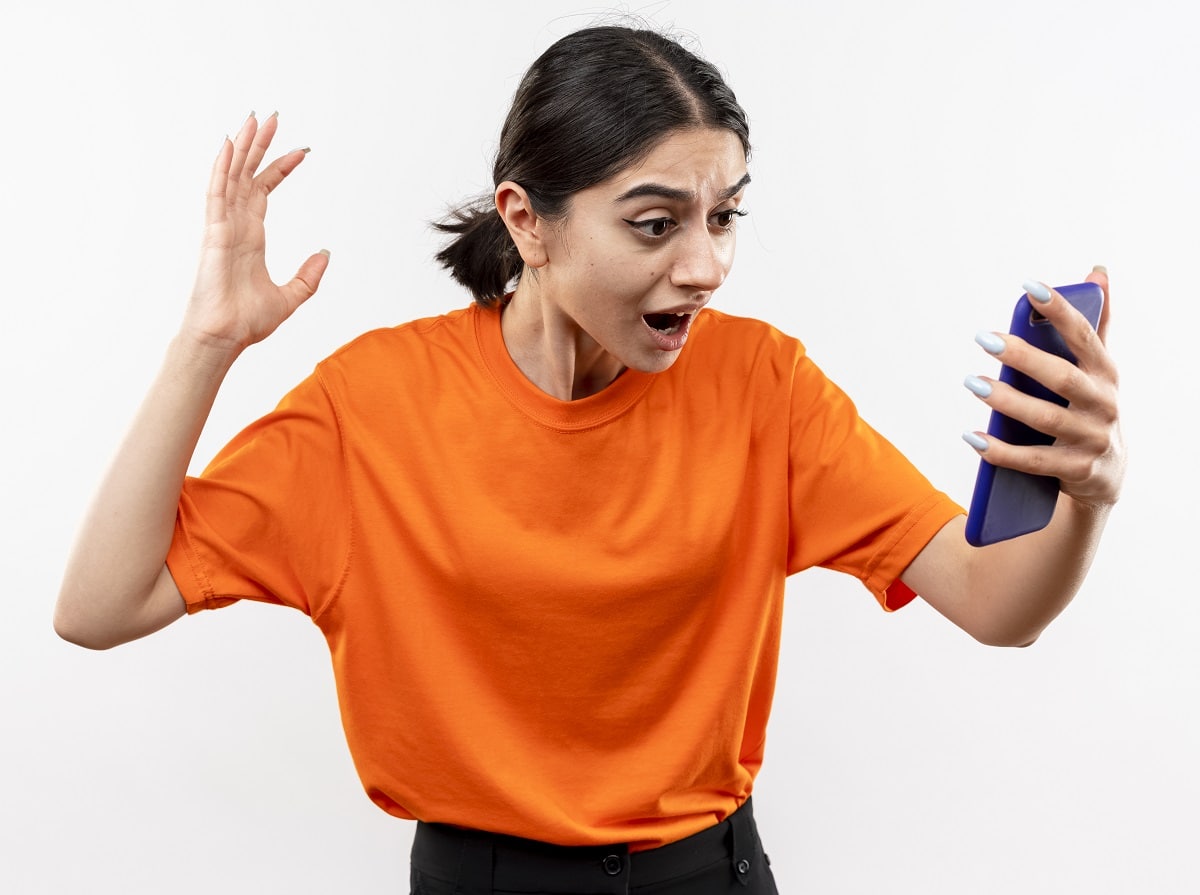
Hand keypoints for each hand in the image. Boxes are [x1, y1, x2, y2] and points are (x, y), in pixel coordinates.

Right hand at [182, 112, 328, 352]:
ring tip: (253, 119)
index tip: (300, 151)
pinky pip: (217, 193)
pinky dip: (222, 168)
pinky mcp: (213, 232)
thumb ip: (309, 276)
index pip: (264, 191)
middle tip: (272, 118)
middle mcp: (235, 226)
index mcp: (251, 237)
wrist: (226, 337)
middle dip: (260, 146)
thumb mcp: (291, 296)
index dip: (280, 169)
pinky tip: (230, 145)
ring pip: (232, 176)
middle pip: (247, 175)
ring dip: (243, 147)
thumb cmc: (247, 321)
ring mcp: (222, 226)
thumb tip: (326, 254)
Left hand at [964, 267, 1124, 509]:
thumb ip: (1094, 325)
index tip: (1030, 288)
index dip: (1060, 311)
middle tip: (984, 338)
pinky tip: (973, 438)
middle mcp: (1103, 404)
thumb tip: (1097, 271)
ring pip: (1045, 419)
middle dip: (1023, 357)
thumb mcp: (1097, 369)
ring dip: (1006, 401)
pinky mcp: (1077, 470)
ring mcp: (1091, 438)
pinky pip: (1034, 461)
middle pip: (1061, 377)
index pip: (1084, 336)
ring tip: (972, 383)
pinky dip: (1001, 452)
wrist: (1107, 474)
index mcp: (1105, 373)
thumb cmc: (1091, 408)